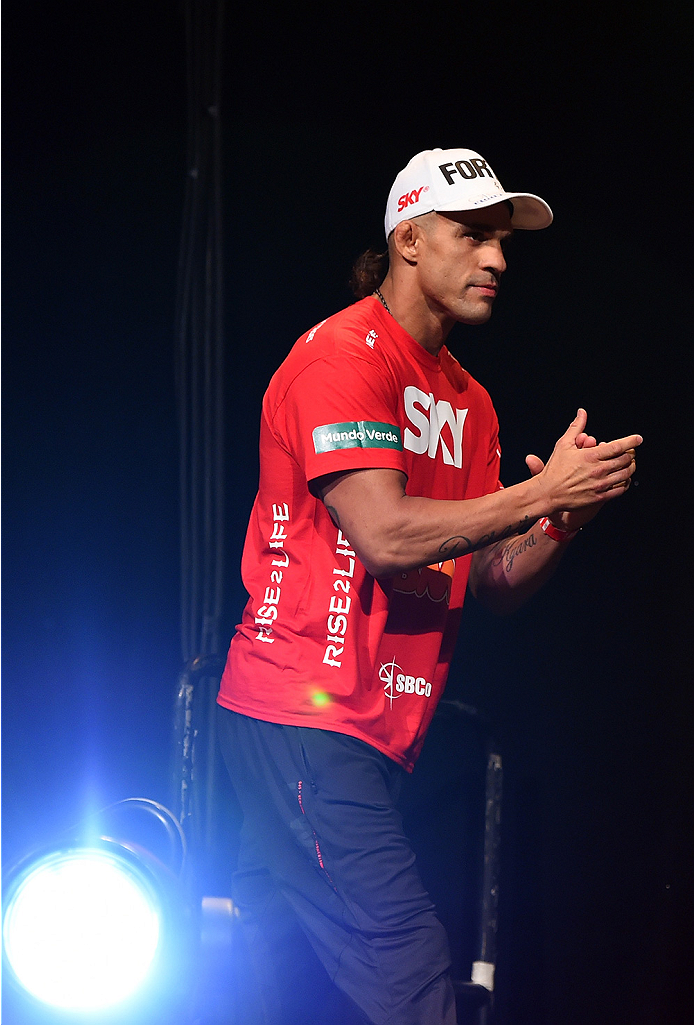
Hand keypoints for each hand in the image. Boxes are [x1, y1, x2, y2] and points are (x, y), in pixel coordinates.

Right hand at [525, 409, 640, 529]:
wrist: (548, 493)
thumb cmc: (555, 468)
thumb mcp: (563, 444)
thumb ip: (576, 427)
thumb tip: (582, 412)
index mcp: (591, 456)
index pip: (618, 446)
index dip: (631, 441)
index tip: (638, 439)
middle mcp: (598, 470)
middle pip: (625, 460)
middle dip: (630, 454)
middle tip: (630, 452)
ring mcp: (600, 484)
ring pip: (625, 474)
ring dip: (630, 468)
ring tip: (629, 464)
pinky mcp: (600, 497)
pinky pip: (620, 489)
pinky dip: (626, 482)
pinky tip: (623, 479)